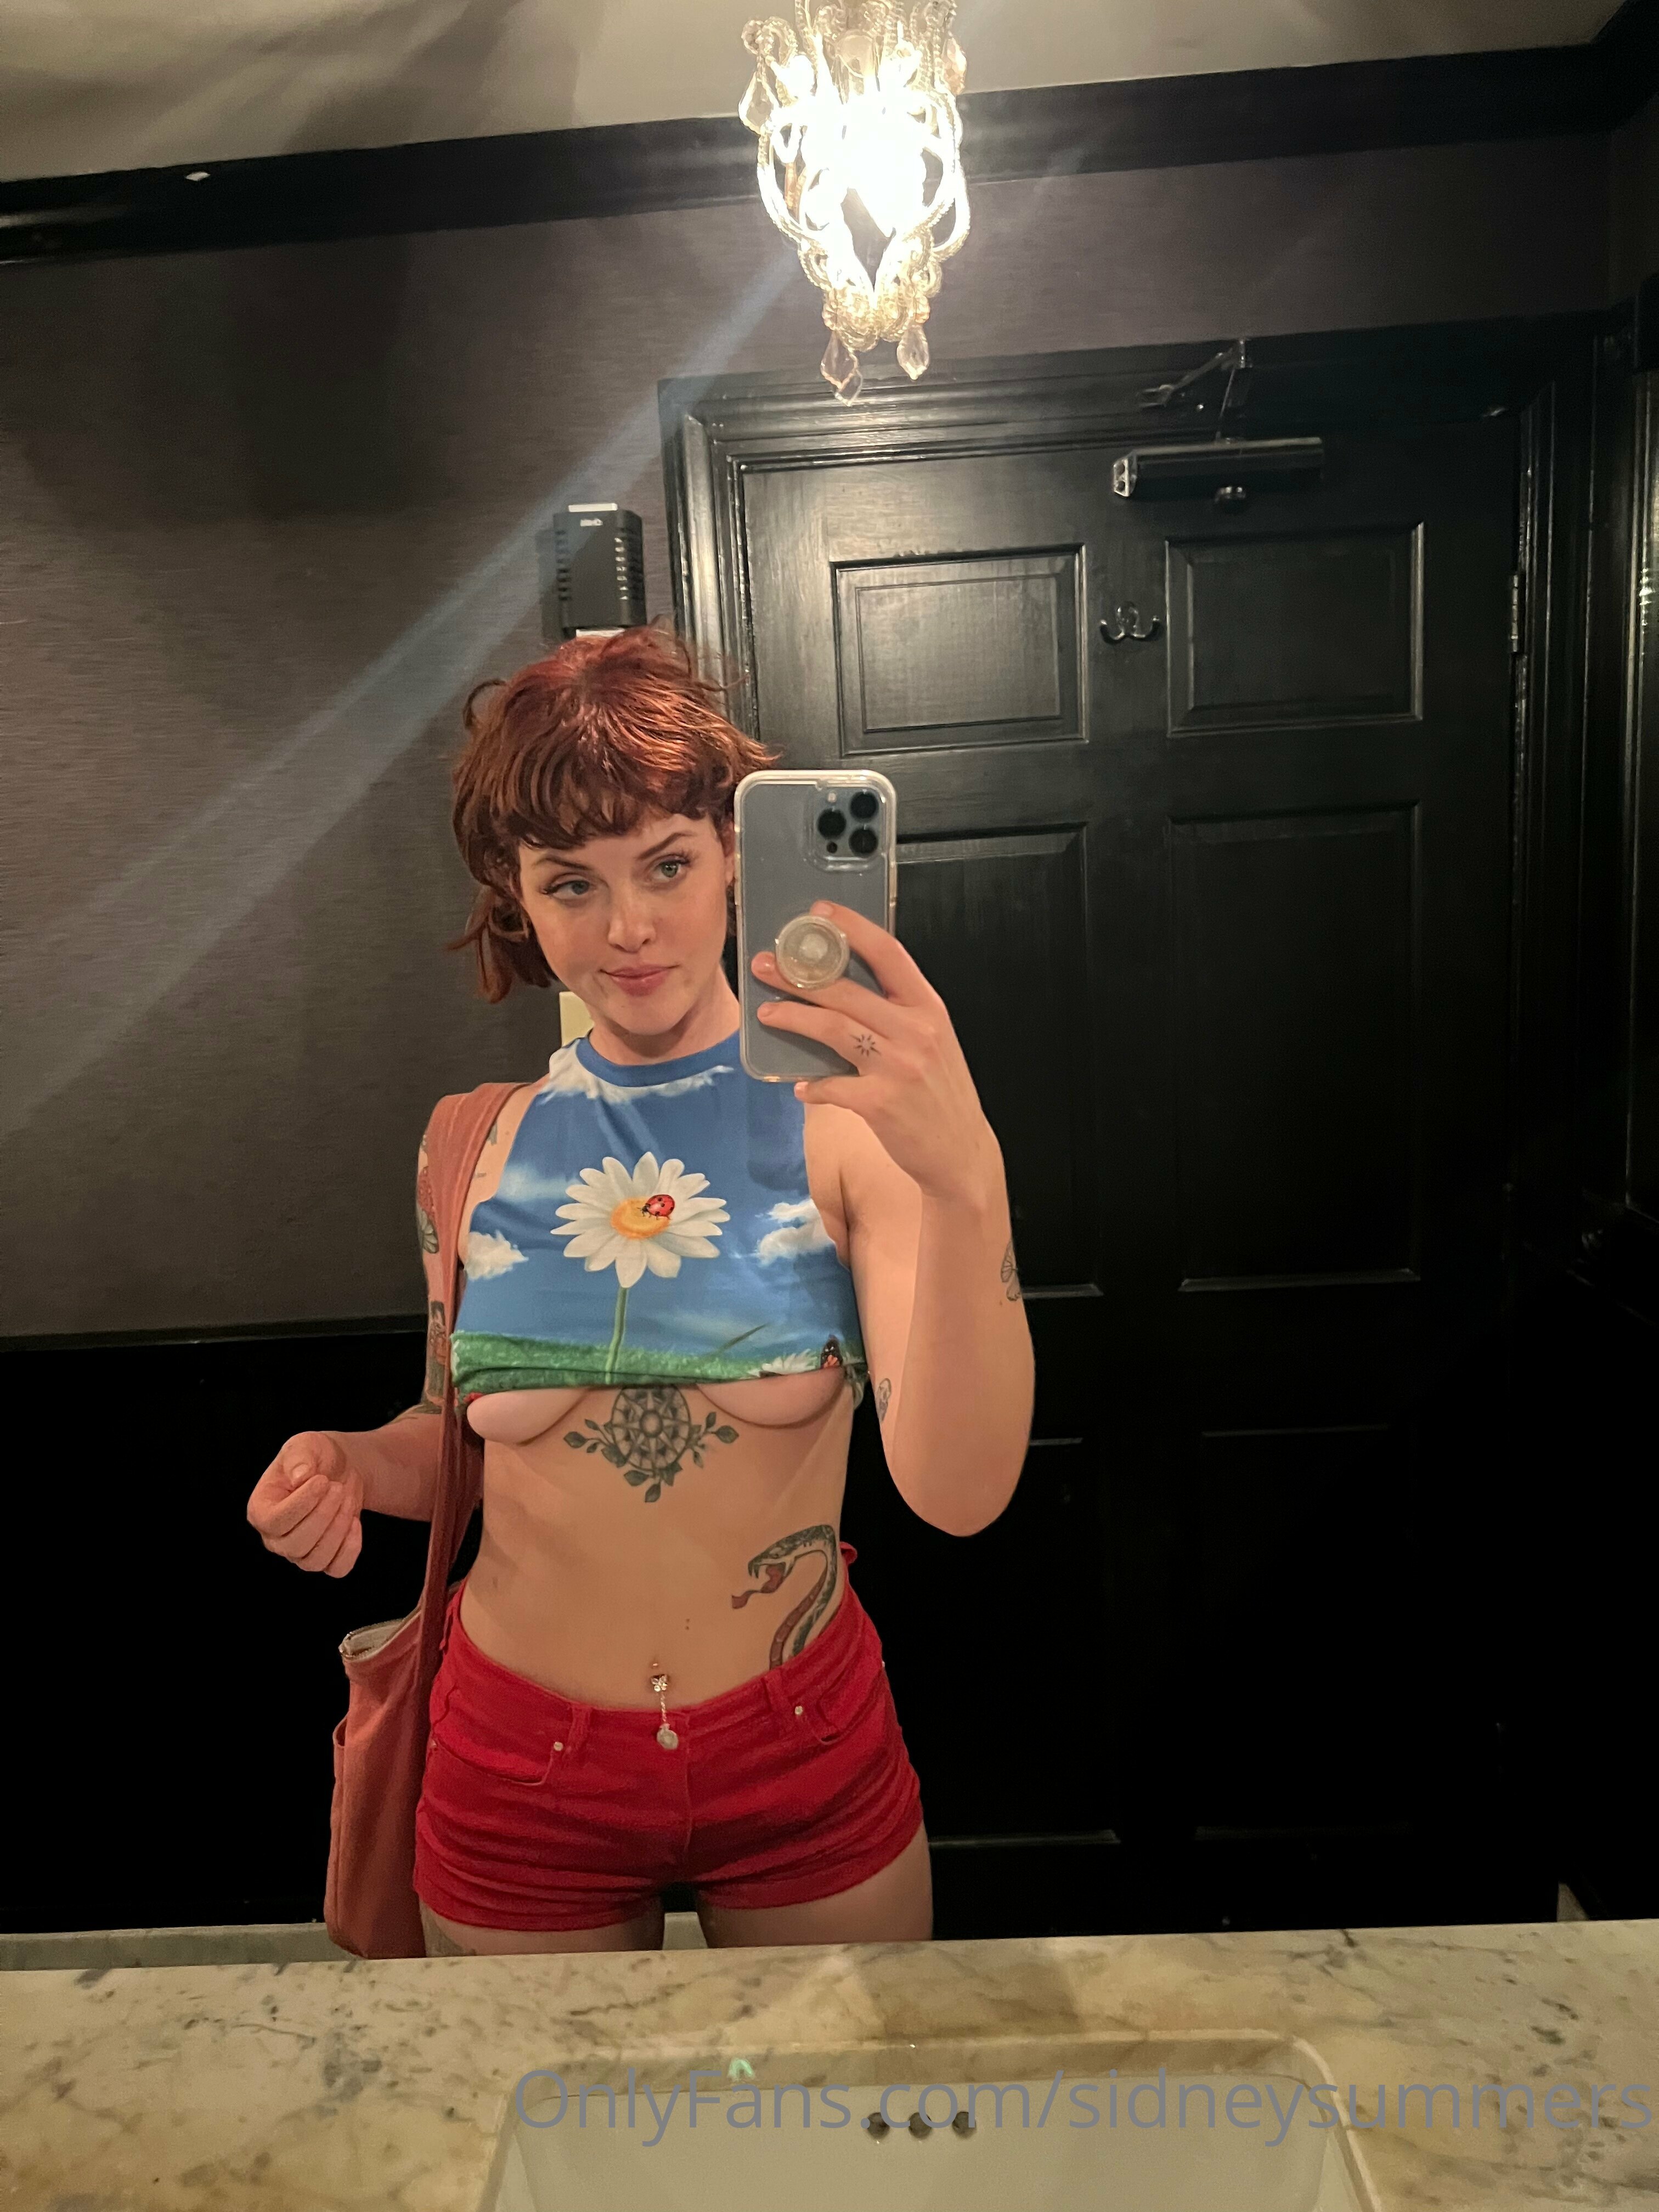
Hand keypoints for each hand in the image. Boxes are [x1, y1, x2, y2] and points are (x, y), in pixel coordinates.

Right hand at [247, 1430, 363, 1576]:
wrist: (341, 1469)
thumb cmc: (316, 1458)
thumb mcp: (305, 1445)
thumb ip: (299, 1456)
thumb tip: (300, 1476)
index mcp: (261, 1509)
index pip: (274, 1522)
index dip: (301, 1505)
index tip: (322, 1480)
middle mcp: (275, 1537)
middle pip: (295, 1544)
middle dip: (323, 1515)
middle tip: (338, 1488)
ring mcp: (299, 1552)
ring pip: (314, 1560)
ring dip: (338, 1530)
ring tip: (348, 1499)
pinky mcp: (324, 1559)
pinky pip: (336, 1569)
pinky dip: (350, 1549)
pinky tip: (356, 1522)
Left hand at [752, 900, 998, 1201]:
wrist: (960, 1152)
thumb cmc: (940, 1093)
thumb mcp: (933, 1041)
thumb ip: (899, 1013)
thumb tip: (842, 990)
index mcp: (929, 1008)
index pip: (889, 954)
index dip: (853, 928)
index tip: (819, 913)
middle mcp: (916, 1031)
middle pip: (847, 991)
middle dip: (798, 975)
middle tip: (766, 965)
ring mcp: (898, 1067)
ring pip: (833, 1029)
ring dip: (793, 1018)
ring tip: (766, 1014)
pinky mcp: (880, 1103)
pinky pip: (832, 1085)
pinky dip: (812, 1086)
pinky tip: (801, 1087)